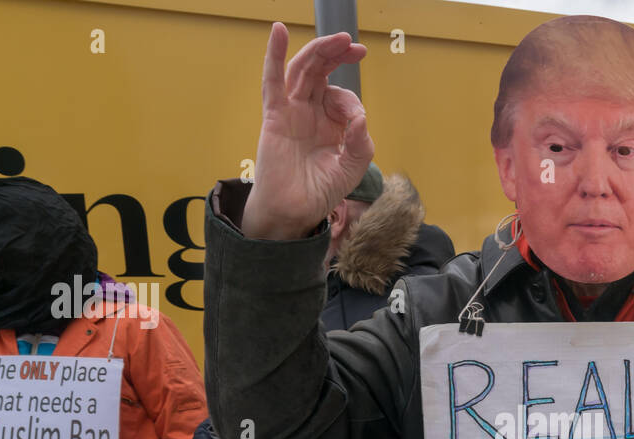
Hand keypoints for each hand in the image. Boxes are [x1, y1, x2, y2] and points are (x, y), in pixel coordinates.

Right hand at [241, 23, 373, 239]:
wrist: (294, 212)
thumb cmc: (320, 191)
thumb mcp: (352, 168)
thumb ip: (361, 144)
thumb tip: (360, 119)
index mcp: (330, 122)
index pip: (342, 97)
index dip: (351, 103)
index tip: (355, 121)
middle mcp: (310, 112)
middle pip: (322, 71)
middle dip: (338, 55)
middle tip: (354, 46)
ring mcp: (291, 111)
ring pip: (303, 70)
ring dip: (319, 51)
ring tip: (338, 38)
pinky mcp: (275, 116)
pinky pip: (272, 82)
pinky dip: (274, 55)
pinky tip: (278, 32)